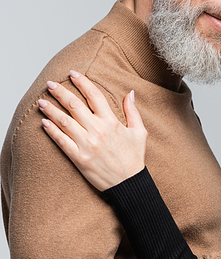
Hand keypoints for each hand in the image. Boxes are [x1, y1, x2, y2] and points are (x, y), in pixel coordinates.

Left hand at [38, 71, 146, 190]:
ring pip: (64, 121)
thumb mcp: (140, 133)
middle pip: (74, 105)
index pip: (94, 96)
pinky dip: (51, 131)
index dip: (82, 82)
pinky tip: (44, 122)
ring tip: (41, 102)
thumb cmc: (134, 158)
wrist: (129, 184)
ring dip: (51, 109)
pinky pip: (61, 141)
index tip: (73, 74)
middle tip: (50, 84)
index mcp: (112, 122)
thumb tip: (130, 93)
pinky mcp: (79, 158)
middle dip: (60, 92)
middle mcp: (98, 130)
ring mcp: (87, 144)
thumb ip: (133, 112)